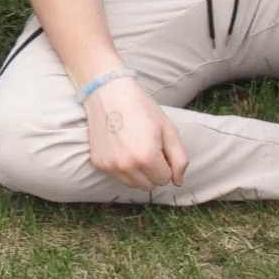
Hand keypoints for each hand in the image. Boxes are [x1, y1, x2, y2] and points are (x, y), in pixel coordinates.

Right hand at [83, 75, 187, 191]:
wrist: (108, 93)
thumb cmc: (141, 107)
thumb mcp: (168, 129)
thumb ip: (179, 158)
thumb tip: (178, 182)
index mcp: (147, 157)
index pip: (165, 179)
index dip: (166, 164)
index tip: (159, 148)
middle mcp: (127, 165)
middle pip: (150, 185)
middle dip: (153, 171)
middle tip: (148, 148)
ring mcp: (111, 166)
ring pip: (133, 184)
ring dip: (138, 173)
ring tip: (135, 149)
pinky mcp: (99, 164)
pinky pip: (118, 177)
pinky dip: (123, 168)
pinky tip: (121, 148)